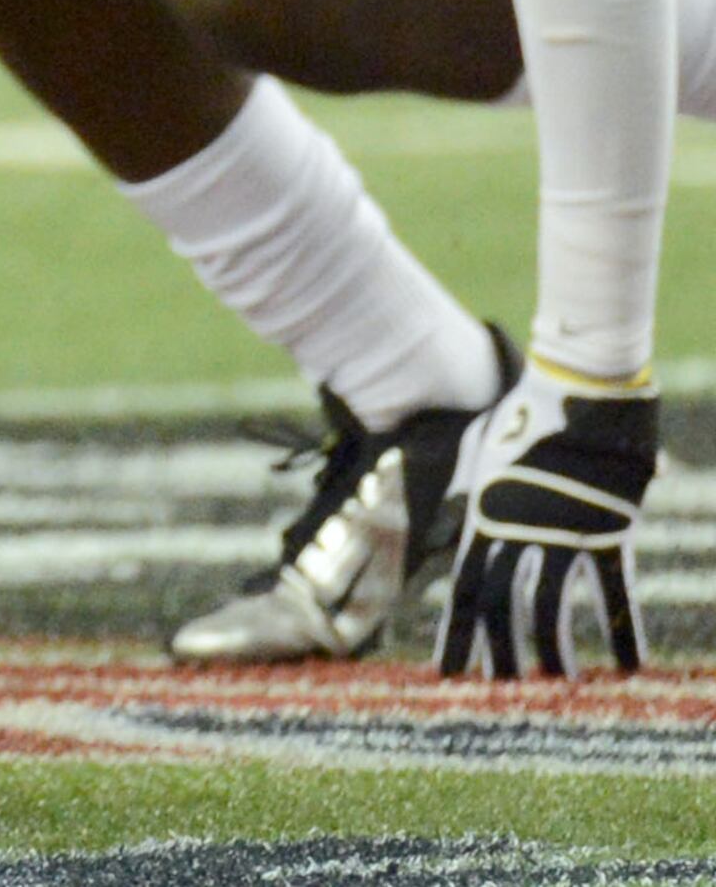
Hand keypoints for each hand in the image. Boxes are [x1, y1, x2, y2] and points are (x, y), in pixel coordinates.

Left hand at [436, 366, 653, 679]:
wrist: (577, 384)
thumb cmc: (527, 412)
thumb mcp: (483, 451)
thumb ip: (473, 485)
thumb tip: (461, 504)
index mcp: (485, 514)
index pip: (462, 586)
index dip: (456, 632)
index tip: (447, 672)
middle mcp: (518, 528)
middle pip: (502, 603)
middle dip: (500, 651)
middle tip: (499, 693)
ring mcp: (563, 529)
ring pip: (553, 604)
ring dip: (555, 649)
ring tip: (559, 686)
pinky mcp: (609, 528)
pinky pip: (616, 589)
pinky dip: (624, 629)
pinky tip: (628, 665)